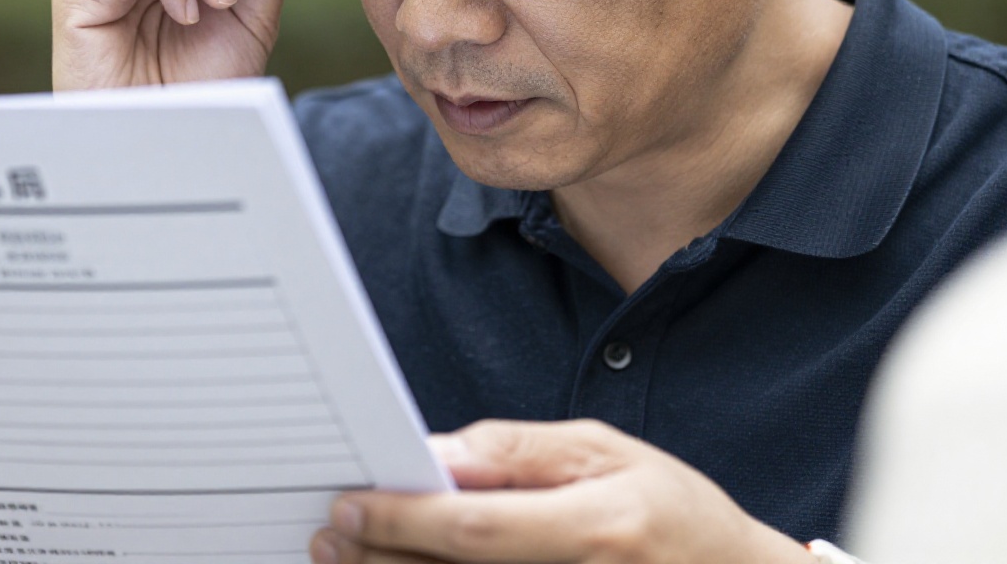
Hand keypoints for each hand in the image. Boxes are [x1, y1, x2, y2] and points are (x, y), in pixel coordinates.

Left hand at [312, 419, 816, 563]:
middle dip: (380, 557)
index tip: (352, 505)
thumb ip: (519, 453)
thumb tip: (439, 453)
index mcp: (600, 530)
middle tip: (330, 535)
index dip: (405, 519)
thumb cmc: (676, 515)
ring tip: (347, 560)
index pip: (477, 529)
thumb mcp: (608, 455)